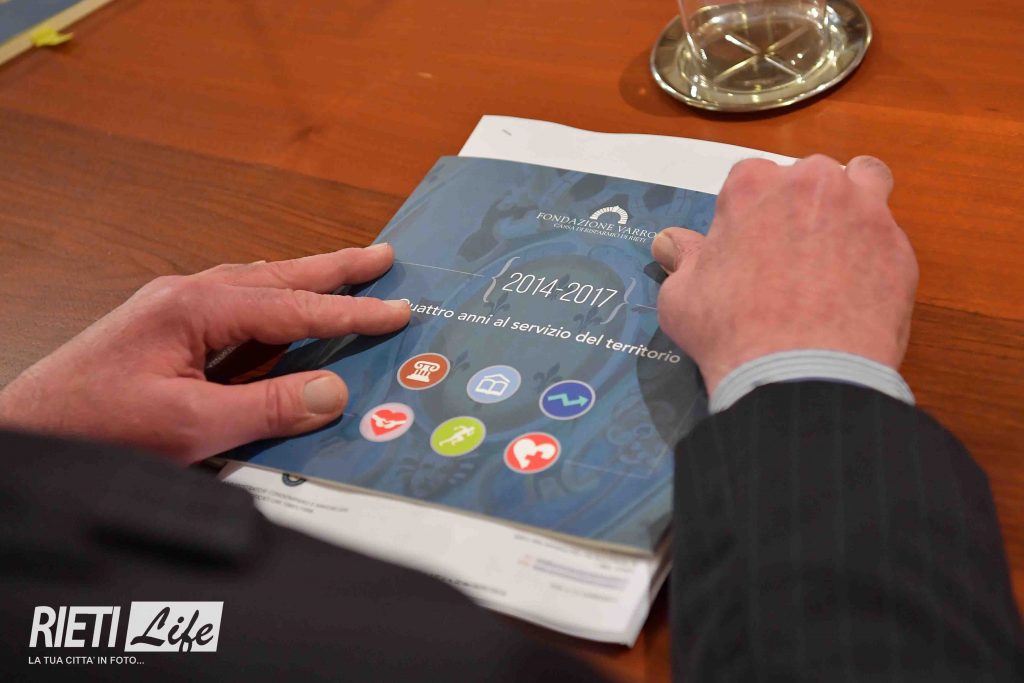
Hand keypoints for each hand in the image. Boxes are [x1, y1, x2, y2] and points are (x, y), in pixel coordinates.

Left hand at [0, 245, 409, 462]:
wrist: (26, 431)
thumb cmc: (94, 426)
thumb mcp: (192, 425)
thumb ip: (268, 406)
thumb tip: (332, 391)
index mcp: (195, 308)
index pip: (293, 308)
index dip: (351, 313)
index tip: (396, 310)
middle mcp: (186, 295)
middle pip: (279, 276)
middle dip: (335, 267)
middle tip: (384, 257)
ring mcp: (174, 309)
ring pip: (258, 286)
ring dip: (306, 280)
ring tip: (347, 274)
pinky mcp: (166, 330)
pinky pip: (236, 307)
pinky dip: (274, 303)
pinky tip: (285, 311)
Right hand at [652, 155, 917, 395]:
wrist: (801, 374)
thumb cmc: (730, 332)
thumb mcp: (681, 297)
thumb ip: (682, 259)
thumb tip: (669, 243)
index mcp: (753, 187)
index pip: (751, 178)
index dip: (749, 212)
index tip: (746, 245)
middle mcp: (812, 184)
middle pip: (809, 177)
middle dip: (801, 205)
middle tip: (789, 253)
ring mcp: (863, 211)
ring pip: (865, 182)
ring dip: (851, 203)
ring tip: (837, 248)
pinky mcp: (899, 249)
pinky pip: (888, 240)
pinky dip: (874, 257)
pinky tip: (856, 294)